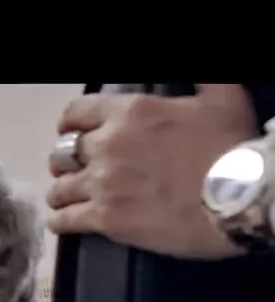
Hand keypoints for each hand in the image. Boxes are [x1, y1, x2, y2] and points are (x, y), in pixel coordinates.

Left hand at [45, 84, 258, 259]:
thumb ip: (200, 83)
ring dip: (62, 192)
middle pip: (63, 152)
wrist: (240, 197)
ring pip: (60, 188)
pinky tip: (63, 222)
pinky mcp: (106, 219)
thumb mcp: (221, 100)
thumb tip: (194, 79)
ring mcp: (103, 183)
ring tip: (66, 198)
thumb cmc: (232, 149)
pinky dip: (60, 221)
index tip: (70, 132)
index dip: (70, 124)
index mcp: (129, 113)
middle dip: (66, 161)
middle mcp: (108, 145)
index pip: (76, 113)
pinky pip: (65, 220)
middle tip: (73, 170)